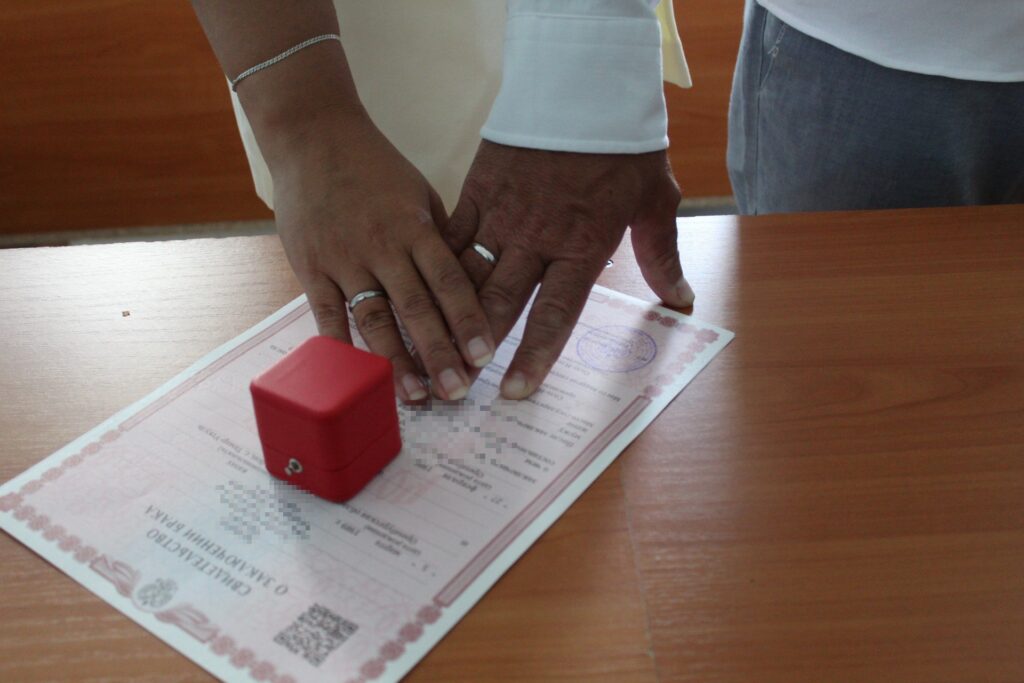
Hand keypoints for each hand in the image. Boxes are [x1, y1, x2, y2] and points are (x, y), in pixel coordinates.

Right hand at [271, 110, 495, 402]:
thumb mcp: (419, 194)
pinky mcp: (310, 267)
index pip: (450, 283)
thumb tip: (470, 285)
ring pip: (374, 319)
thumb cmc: (374, 167)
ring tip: (414, 396)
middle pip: (416, 309)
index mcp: (415, 228)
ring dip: (395, 361)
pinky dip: (340, 348)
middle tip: (457, 392)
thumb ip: (440, 240)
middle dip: (438, 354)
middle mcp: (382, 246)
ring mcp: (343, 259)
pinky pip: (326, 315)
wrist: (312, 136)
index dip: (468, 322)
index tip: (485, 357)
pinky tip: (355, 378)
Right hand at [444, 140, 693, 399]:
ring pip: (470, 275)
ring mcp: (502, 215)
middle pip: (504, 302)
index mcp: (582, 245)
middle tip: (463, 382)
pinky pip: (452, 236)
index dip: (535, 355)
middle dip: (482, 345)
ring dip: (452, 314)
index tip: (516, 389)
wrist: (584, 83)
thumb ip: (661, 255)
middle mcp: (537, 238)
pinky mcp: (478, 190)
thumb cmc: (623, 146)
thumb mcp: (655, 199)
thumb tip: (682, 301)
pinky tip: (423, 291)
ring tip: (435, 347)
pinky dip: (439, 266)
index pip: (556, 312)